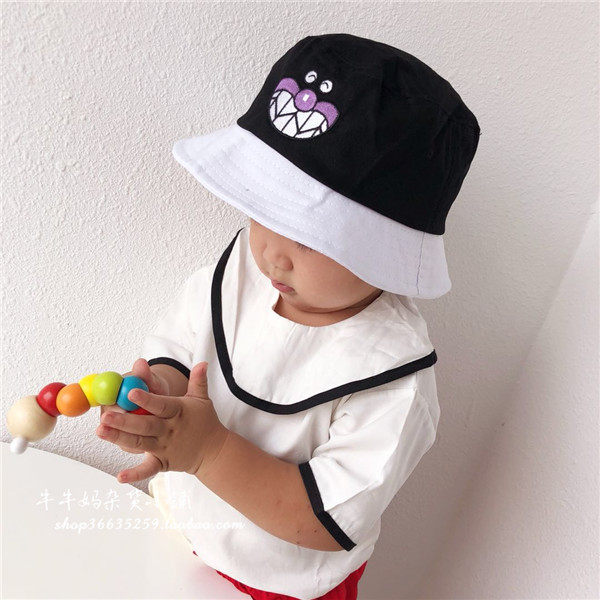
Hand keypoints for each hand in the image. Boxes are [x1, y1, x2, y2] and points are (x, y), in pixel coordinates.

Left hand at [96, 361, 228, 483]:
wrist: (213, 450)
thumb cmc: (204, 421)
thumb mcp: (201, 399)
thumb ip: (198, 380)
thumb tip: (202, 362)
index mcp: (178, 412)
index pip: (161, 404)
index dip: (147, 399)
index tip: (131, 391)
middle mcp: (170, 430)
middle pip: (145, 425)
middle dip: (124, 421)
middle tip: (105, 416)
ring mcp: (165, 447)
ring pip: (140, 443)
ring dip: (120, 438)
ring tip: (100, 432)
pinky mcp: (163, 462)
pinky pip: (148, 469)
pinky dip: (136, 474)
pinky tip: (120, 476)